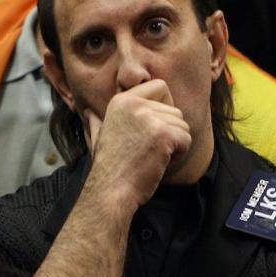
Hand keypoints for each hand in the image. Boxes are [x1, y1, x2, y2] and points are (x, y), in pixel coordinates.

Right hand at [85, 79, 191, 208]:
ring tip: (153, 157)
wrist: (111, 190)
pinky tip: (160, 163)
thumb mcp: (99, 138)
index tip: (154, 128)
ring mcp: (149, 118)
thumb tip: (88, 113)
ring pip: (183, 125)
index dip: (165, 107)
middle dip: (170, 132)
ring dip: (174, 145)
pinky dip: (179, 155)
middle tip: (150, 149)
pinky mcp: (163, 134)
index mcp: (121, 100)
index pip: (160, 86)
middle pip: (175, 110)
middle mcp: (134, 104)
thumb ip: (98, 122)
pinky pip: (187, 139)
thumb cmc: (109, 168)